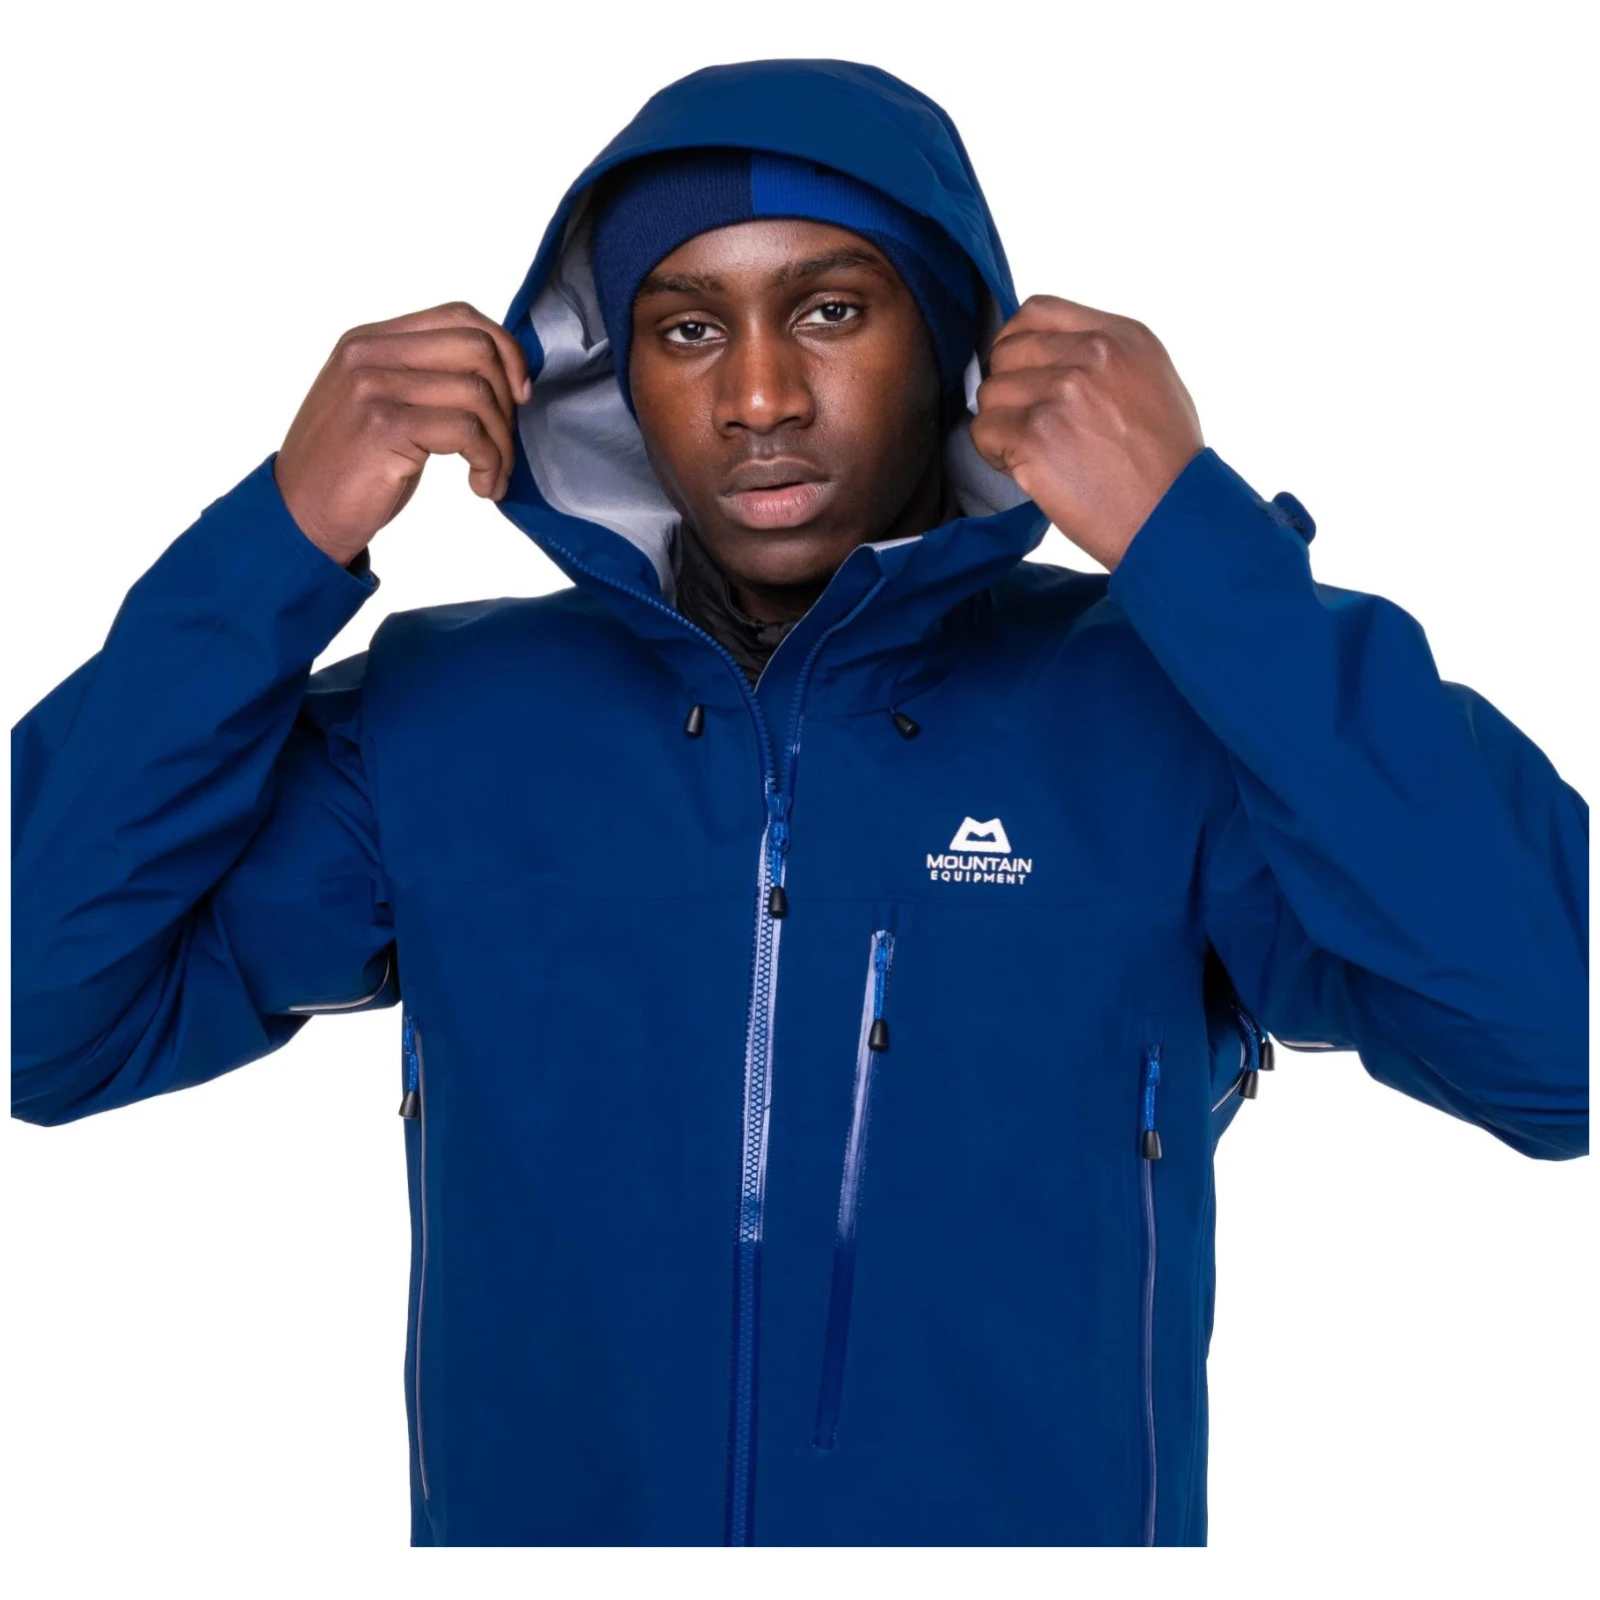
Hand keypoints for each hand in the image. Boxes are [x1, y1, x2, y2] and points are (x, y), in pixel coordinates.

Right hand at [274, 301, 533, 566]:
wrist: (299, 515)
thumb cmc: (347, 469)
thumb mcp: (379, 406)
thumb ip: (421, 378)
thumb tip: (497, 375)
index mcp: (370, 341)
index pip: (458, 316)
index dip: (505, 350)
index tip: (519, 394)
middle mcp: (369, 354)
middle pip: (477, 348)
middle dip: (508, 401)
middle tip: (504, 445)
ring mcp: (374, 387)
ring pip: (478, 393)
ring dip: (502, 445)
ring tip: (491, 476)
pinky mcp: (384, 426)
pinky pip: (467, 432)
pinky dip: (488, 463)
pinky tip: (480, 487)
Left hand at [971, 295, 1203, 569]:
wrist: (1171, 518)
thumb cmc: (1166, 465)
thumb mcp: (1152, 382)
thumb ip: (1104, 359)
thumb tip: (1051, 358)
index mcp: (1121, 336)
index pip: (1038, 311)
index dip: (1015, 342)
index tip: (1018, 372)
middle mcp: (1092, 355)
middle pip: (1007, 352)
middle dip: (1008, 390)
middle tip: (1028, 425)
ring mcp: (1062, 392)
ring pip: (991, 393)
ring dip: (1001, 425)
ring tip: (1034, 454)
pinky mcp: (1036, 434)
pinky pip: (984, 431)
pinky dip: (995, 454)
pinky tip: (1026, 470)